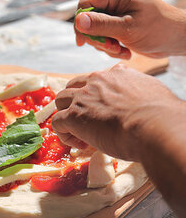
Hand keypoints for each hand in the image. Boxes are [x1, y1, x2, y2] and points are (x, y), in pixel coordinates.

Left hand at [51, 64, 177, 160]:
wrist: (155, 127)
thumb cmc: (160, 117)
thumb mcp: (151, 93)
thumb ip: (138, 92)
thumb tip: (138, 103)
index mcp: (117, 74)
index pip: (96, 80)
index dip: (96, 97)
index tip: (105, 114)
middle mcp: (96, 81)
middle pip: (74, 87)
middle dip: (76, 103)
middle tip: (88, 122)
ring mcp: (83, 97)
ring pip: (61, 100)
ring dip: (67, 116)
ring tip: (80, 134)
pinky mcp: (74, 116)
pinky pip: (57, 122)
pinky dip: (64, 134)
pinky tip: (79, 144)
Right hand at [75, 0, 185, 58]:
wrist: (175, 39)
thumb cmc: (159, 29)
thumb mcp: (128, 29)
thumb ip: (101, 25)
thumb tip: (78, 22)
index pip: (85, 4)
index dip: (82, 24)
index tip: (84, 42)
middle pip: (88, 19)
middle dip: (98, 38)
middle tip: (112, 48)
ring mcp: (115, 9)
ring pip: (94, 30)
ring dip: (105, 45)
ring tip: (121, 50)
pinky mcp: (116, 21)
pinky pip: (102, 35)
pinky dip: (110, 46)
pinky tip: (124, 50)